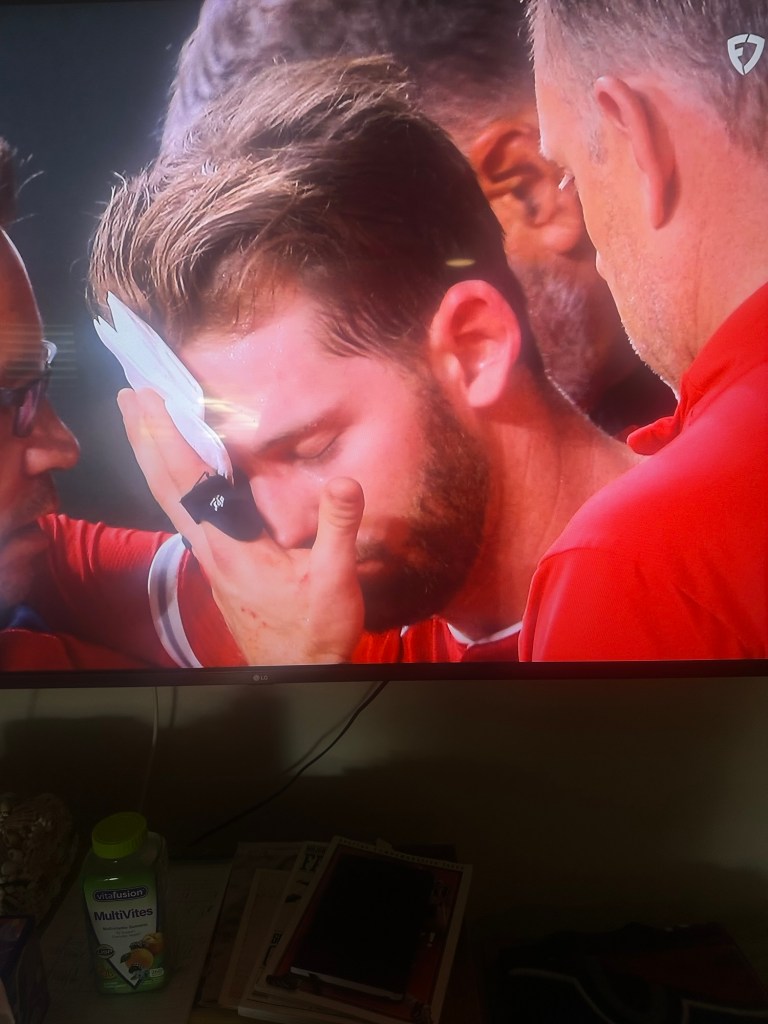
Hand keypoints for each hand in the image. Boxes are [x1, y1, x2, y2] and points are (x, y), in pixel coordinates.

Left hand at [118, 388, 364, 664]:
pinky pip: (186, 510)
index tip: (150, 398)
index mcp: (230, 546)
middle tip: (127, 393)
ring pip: (169, 498)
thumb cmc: (313, 633)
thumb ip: (338, 529)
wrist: (295, 674)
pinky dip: (174, 479)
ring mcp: (210, 556)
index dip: (166, 437)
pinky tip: (180, 469)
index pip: (187, 481)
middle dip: (143, 436)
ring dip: (152, 456)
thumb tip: (346, 480)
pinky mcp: (219, 563)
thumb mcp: (334, 581)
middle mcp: (210, 547)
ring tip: (140, 421)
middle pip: (164, 484)